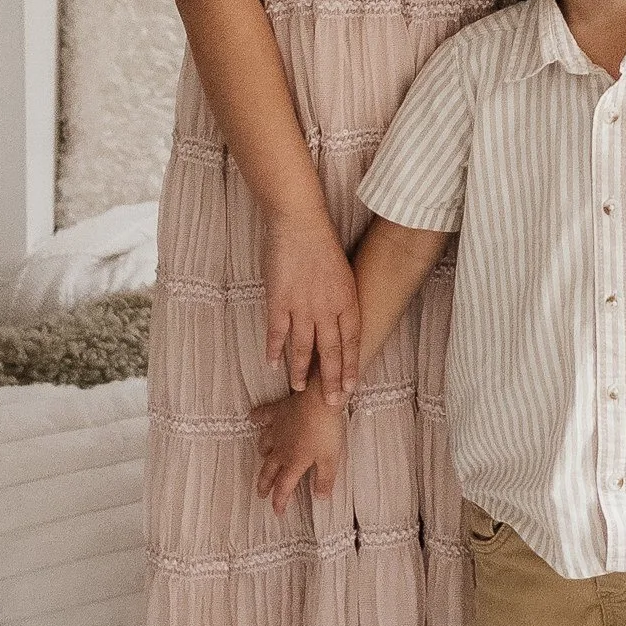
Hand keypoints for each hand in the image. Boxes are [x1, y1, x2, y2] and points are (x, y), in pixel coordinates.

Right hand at [252, 376, 347, 514]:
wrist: (319, 399)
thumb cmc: (326, 429)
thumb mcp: (330, 459)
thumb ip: (324, 480)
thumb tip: (320, 498)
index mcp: (294, 462)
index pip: (283, 487)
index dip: (279, 501)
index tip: (277, 512)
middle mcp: (281, 449)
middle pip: (269, 471)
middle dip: (265, 484)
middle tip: (261, 493)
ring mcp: (277, 430)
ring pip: (264, 445)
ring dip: (263, 455)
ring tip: (263, 459)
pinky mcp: (278, 412)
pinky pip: (264, 415)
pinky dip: (257, 417)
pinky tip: (252, 417)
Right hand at [262, 207, 361, 407]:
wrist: (300, 223)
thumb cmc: (323, 244)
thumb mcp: (342, 273)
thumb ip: (340, 300)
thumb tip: (339, 321)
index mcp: (346, 299)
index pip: (352, 341)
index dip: (352, 365)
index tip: (352, 386)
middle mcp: (327, 307)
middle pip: (332, 351)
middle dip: (333, 379)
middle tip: (333, 403)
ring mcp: (302, 306)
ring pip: (304, 348)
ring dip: (302, 372)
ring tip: (301, 389)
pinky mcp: (279, 301)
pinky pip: (277, 333)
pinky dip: (275, 350)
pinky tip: (273, 365)